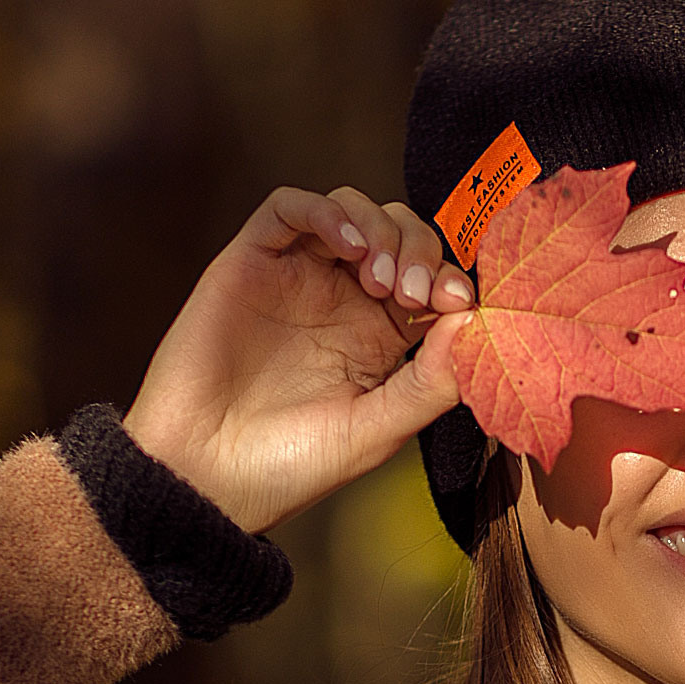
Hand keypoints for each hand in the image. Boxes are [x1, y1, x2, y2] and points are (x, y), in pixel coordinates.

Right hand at [121, 188, 477, 532]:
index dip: (452, 279)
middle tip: (413, 292)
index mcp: (380, 338)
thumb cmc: (291, 464)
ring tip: (381, 279)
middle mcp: (342, 299)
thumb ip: (432, 380)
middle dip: (421, 250)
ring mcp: (297, 276)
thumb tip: (476, 320)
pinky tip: (348, 242)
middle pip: (400, 234)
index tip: (457, 302)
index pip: (432, 280)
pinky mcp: (251, 262)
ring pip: (353, 210)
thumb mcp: (379, 429)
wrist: (208, 476)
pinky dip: (326, 210)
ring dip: (381, 229)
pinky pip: (289, 207)